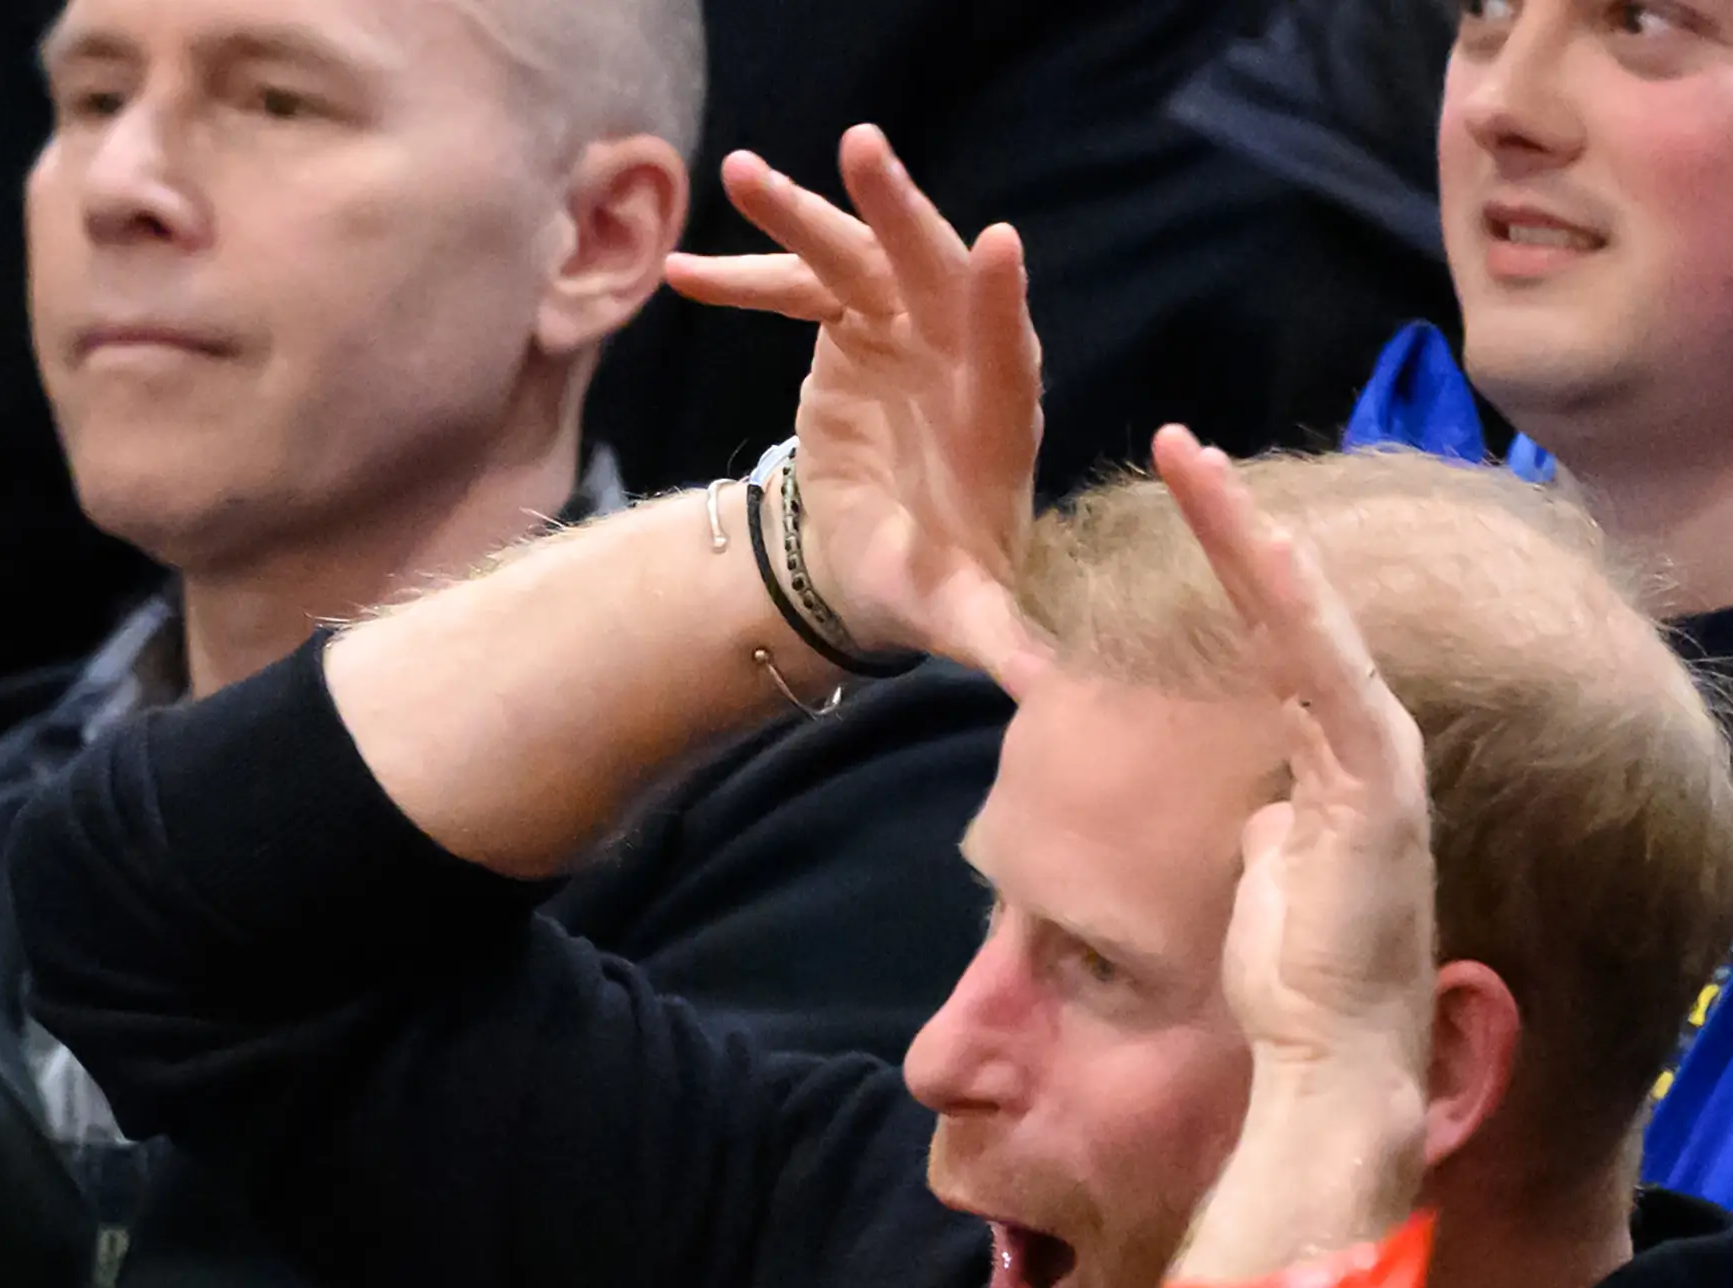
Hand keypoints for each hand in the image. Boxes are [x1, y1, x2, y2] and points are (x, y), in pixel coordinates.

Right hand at [667, 125, 1049, 689]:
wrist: (876, 558)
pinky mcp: (853, 320)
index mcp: (997, 420)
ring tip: (741, 174)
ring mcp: (905, 327)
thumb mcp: (963, 618)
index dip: (998, 305)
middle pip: (934, 272)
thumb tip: (1052, 688)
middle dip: (899, 214)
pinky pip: (798, 281)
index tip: (997, 248)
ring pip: (858, 255)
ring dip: (800, 214)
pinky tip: (680, 274)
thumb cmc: (931, 584)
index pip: (1004, 353)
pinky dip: (744, 275)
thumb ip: (1000, 640)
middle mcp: (959, 354)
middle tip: (863, 155)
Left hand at [1151, 426, 1435, 1090]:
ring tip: (1190, 462)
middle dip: (1238, 524)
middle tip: (1178, 445)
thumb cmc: (1296, 984)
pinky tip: (1252, 541)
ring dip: (1247, 537)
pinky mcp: (1374, 780)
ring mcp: (1379, 756)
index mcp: (1339, 762)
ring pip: (1307, 618)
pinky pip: (1324, 670)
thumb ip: (1269, 828)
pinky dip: (1290, 602)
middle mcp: (1370, 743)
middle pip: (1296, 607)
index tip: (1187, 501)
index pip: (1280, 640)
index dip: (1236, 569)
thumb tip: (1256, 809)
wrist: (1336, 1058)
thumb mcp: (1265, 881)